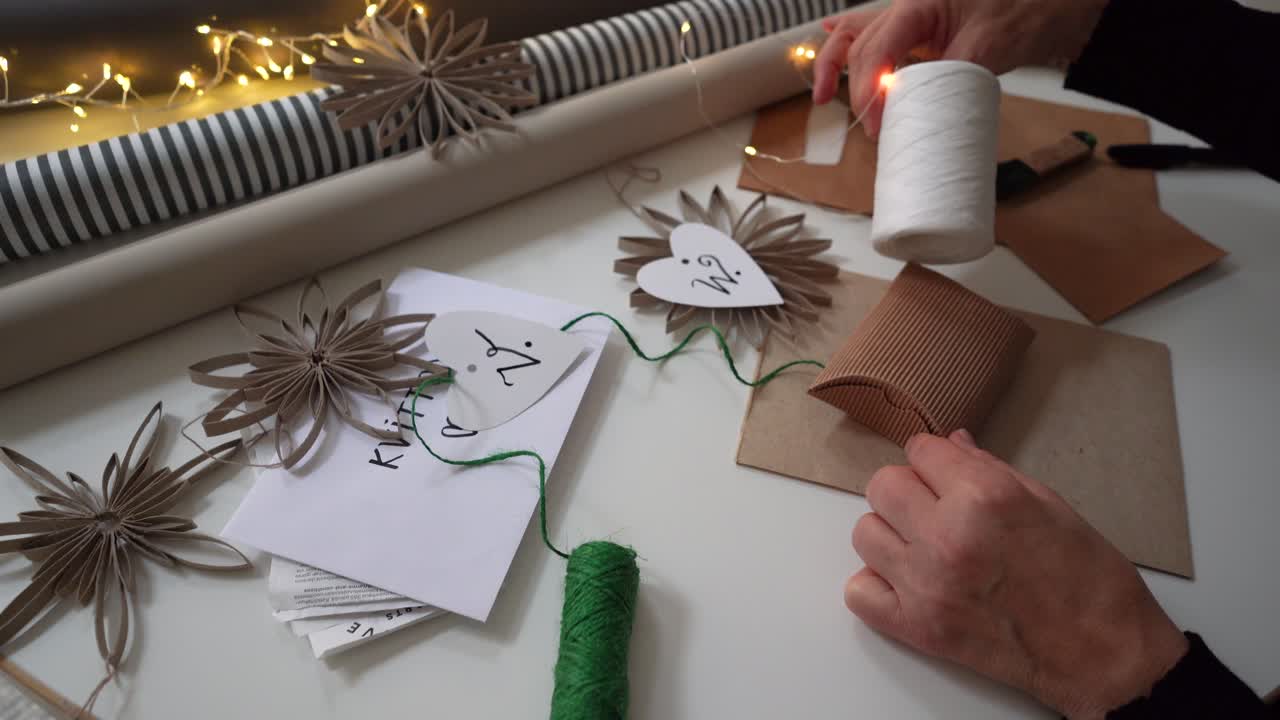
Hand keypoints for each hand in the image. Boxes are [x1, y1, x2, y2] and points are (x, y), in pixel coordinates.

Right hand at [812, 0, 1109, 136]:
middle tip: (872, 129)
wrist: (1060, 2)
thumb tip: (911, 111)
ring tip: (820, 95)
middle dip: (857, 88)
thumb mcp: (987, 48)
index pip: (876, 47)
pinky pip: (879, 31)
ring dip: (838, 63)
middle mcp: (909, 6)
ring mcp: (915, 15)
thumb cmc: (1029, 11)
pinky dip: (852, 39)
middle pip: (863, 46)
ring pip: (860, 35)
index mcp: (919, 3)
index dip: (868, 87)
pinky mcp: (926, 28)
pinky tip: (830, 37)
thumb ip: (944, 76)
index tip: (876, 123)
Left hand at [845, 430, 1188, 718]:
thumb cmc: (1088, 580)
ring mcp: (927, 583)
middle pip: (883, 486)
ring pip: (866, 533)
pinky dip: (878, 586)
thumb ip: (989, 470)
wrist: (1103, 654)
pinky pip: (858, 591)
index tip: (944, 474)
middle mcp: (949, 536)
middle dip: (908, 492)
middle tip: (934, 510)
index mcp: (985, 497)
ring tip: (925, 548)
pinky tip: (910, 583)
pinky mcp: (917, 626)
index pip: (920, 450)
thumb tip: (952, 443)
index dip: (935, 461)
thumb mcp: (1049, 505)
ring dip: (891, 536)